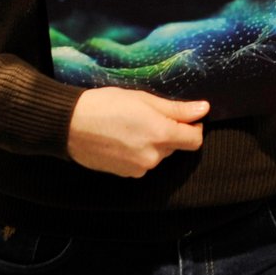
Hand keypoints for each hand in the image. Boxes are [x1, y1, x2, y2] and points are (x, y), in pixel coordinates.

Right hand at [66, 87, 208, 177]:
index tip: (184, 117)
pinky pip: (142, 163)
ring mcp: (139, 169)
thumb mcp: (144, 99)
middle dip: (168, 132)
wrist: (70, 125)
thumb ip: (177, 109)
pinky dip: (139, 152)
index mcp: (161, 134)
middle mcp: (153, 156)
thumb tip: (204, 109)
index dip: (193, 127)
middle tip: (147, 115)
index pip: (194, 140)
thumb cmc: (107, 105)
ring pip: (158, 155)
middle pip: (175, 146)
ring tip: (131, 126)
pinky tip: (122, 139)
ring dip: (153, 143)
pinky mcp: (126, 175)